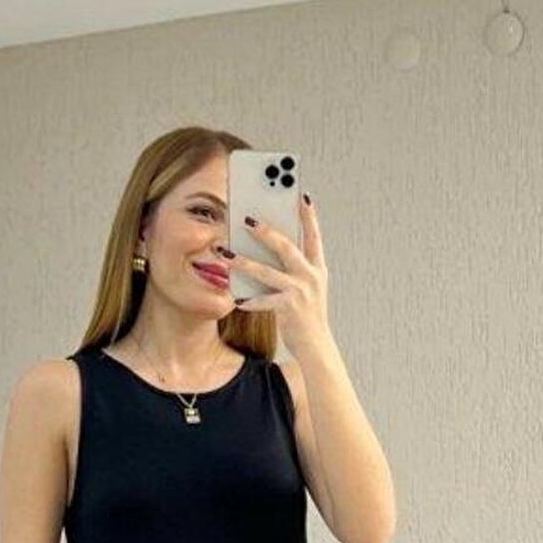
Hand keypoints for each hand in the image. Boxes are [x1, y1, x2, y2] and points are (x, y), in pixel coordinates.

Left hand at [223, 194, 330, 359]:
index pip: (313, 236)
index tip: (301, 195)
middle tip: (246, 218)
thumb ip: (291, 268)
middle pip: (286, 246)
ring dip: (243, 261)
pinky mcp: (289, 308)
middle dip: (266, 231)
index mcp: (317, 268)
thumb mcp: (305, 288)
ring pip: (266, 271)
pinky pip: (263, 300)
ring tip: (224, 252)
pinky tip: (235, 298)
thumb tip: (266, 247)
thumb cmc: (306, 315)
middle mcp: (311, 276)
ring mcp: (301, 291)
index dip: (308, 216)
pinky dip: (248, 300)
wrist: (316, 347)